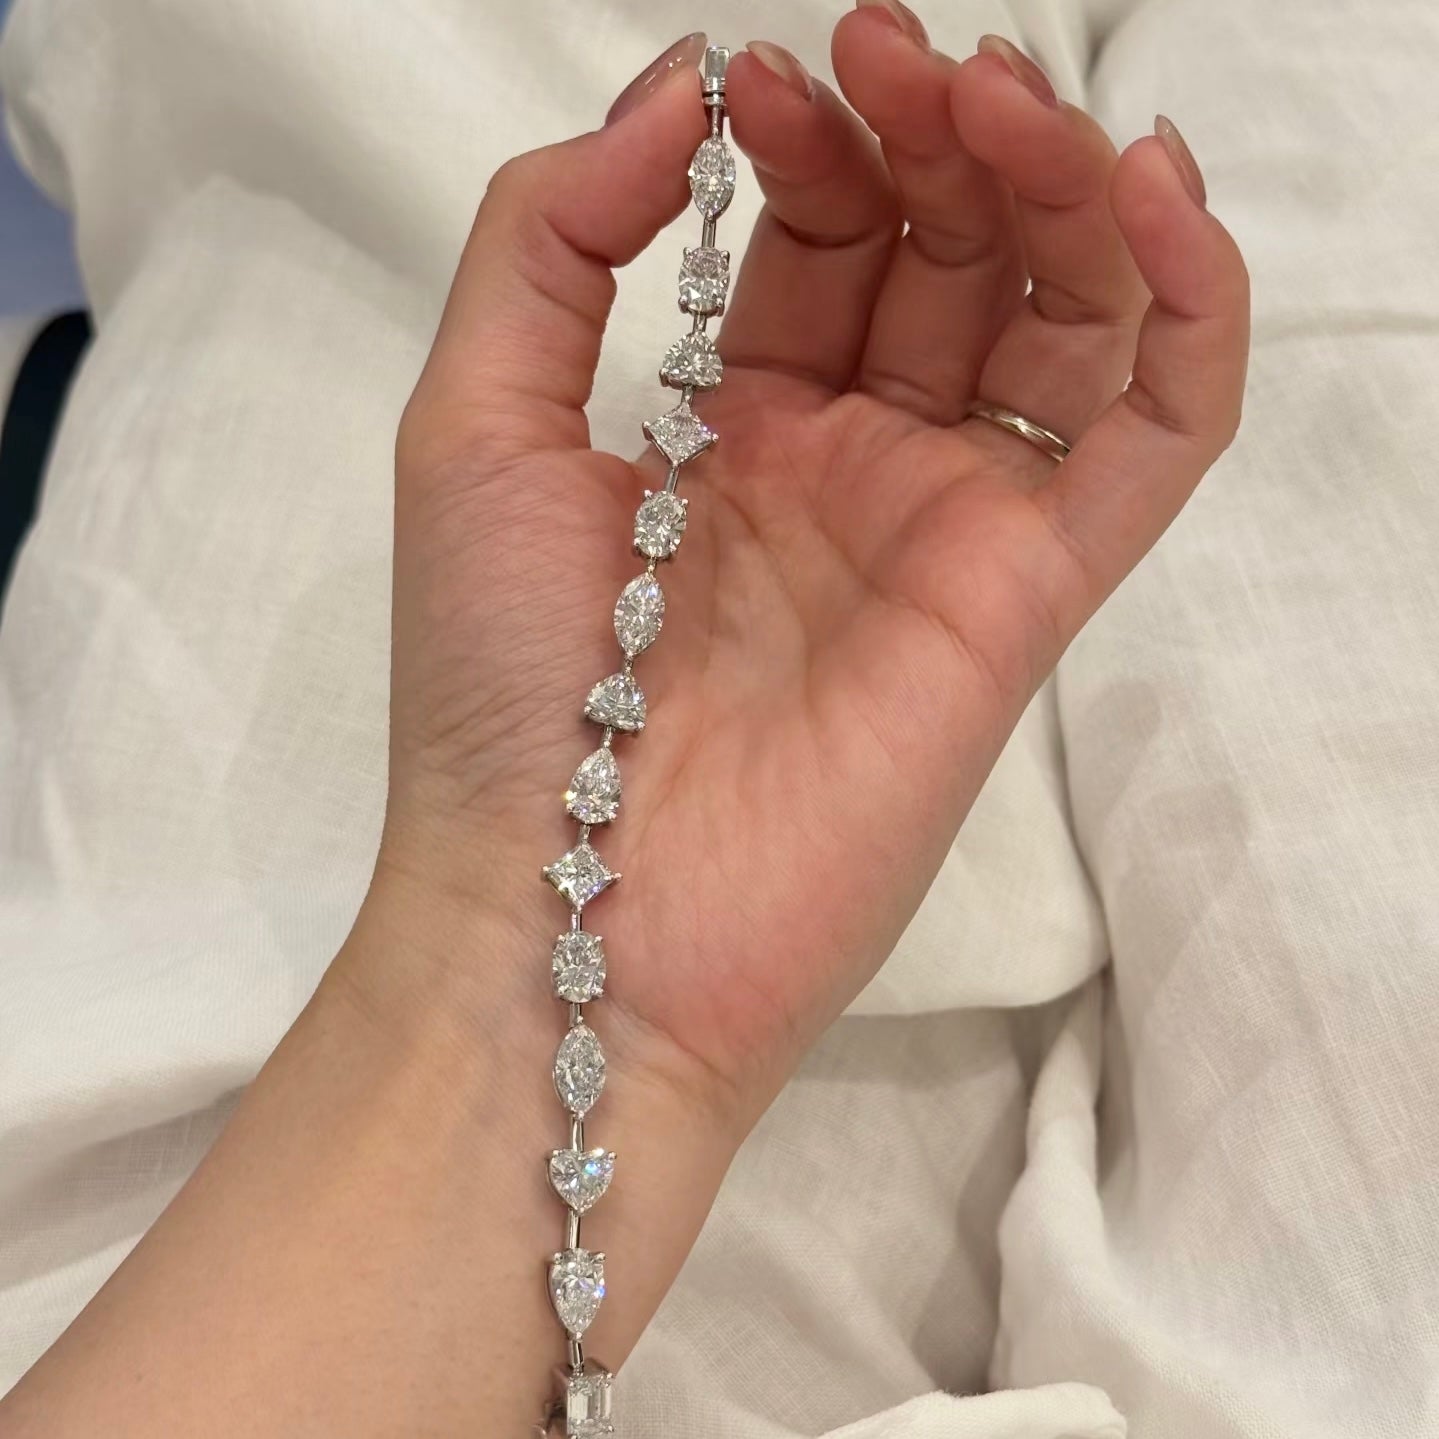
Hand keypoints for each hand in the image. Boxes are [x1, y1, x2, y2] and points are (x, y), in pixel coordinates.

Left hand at [361, 12, 1248, 1134]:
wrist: (569, 911)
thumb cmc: (501, 687)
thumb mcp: (471, 429)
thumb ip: (550, 242)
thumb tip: (674, 90)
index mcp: (731, 427)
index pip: (820, 239)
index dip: (815, 141)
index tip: (771, 78)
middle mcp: (852, 467)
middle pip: (951, 258)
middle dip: (939, 136)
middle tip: (904, 57)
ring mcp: (947, 530)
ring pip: (1062, 319)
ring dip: (1055, 187)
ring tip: (1002, 102)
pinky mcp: (1025, 601)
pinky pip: (1151, 440)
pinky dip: (1184, 312)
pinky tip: (1153, 193)